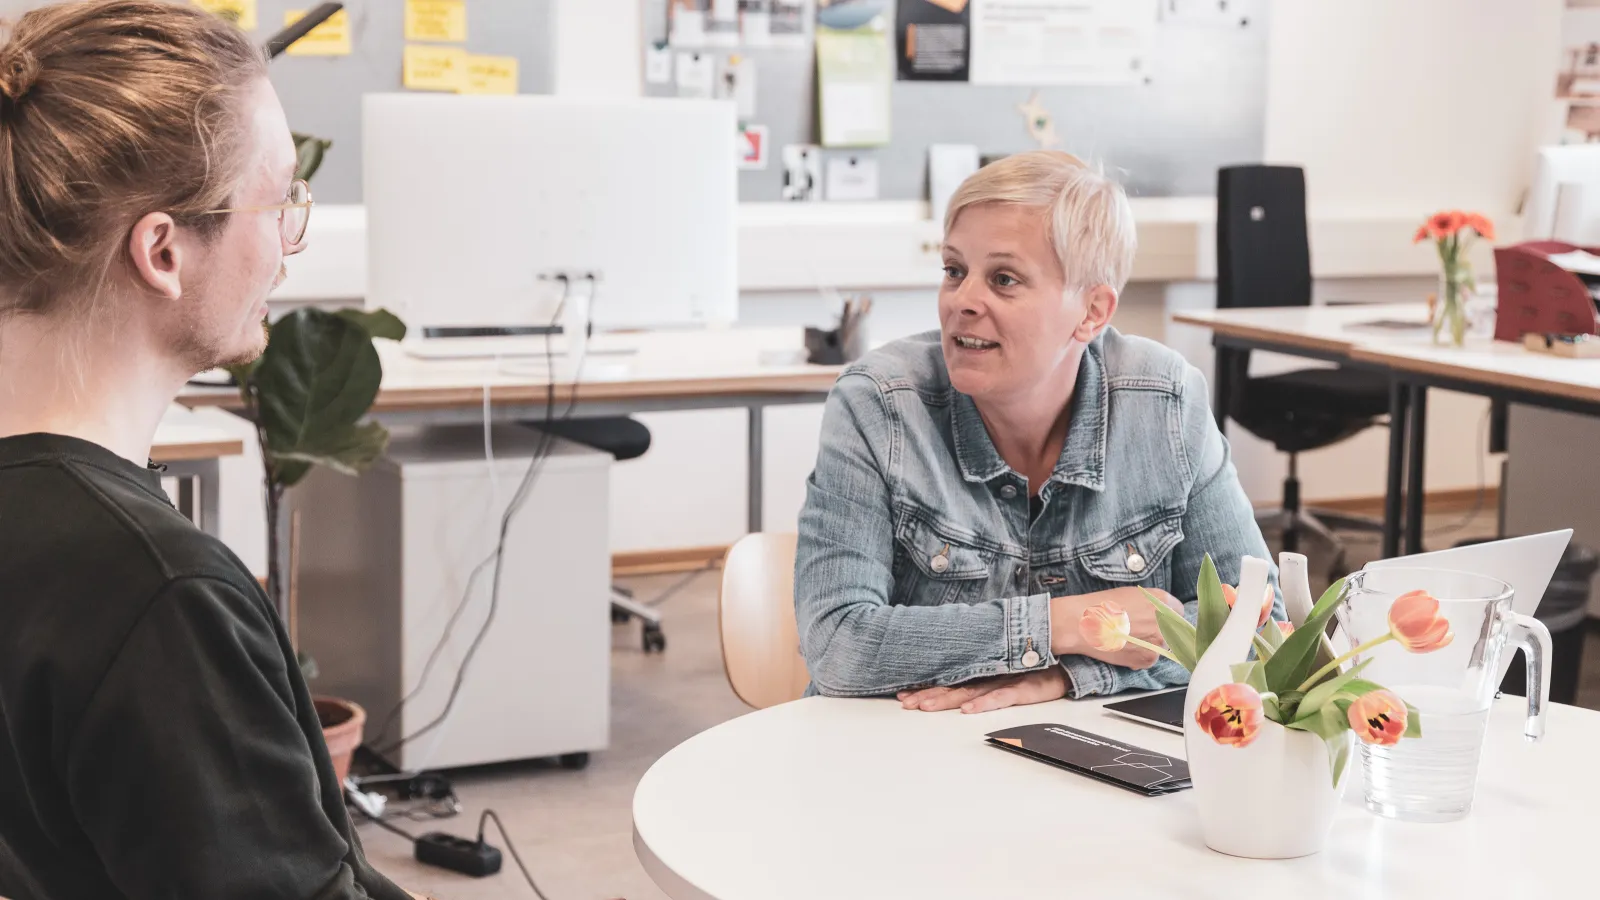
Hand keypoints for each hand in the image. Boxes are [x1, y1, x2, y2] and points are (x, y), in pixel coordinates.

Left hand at [897, 667, 1067, 714]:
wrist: (1076, 656)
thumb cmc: (1042, 665)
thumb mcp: (1012, 669)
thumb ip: (988, 674)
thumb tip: (961, 686)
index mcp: (986, 669)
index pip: (951, 679)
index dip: (927, 687)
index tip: (902, 694)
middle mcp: (993, 672)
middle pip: (955, 685)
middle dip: (928, 694)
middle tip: (905, 702)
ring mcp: (1009, 679)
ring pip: (972, 690)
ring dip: (947, 699)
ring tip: (925, 706)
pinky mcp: (1028, 687)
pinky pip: (1004, 697)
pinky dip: (986, 703)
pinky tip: (968, 710)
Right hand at [1050, 587, 1183, 669]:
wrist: (1083, 623)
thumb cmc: (1102, 605)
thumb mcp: (1131, 594)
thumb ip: (1152, 603)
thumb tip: (1161, 616)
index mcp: (1162, 600)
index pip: (1177, 610)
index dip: (1165, 615)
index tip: (1155, 619)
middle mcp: (1165, 621)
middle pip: (1172, 629)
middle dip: (1158, 631)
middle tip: (1138, 630)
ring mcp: (1159, 641)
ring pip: (1161, 646)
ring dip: (1149, 644)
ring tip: (1128, 639)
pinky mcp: (1148, 658)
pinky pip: (1150, 659)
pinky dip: (1139, 656)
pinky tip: (1124, 648)